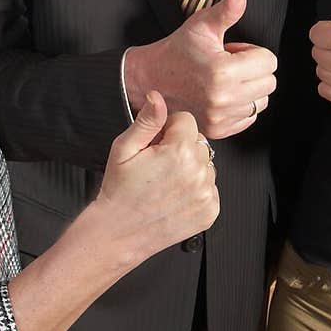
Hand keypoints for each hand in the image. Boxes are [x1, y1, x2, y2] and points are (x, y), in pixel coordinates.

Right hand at [97, 91, 219, 258]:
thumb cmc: (119, 191)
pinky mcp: (210, 211)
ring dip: (190, 168)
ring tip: (165, 182)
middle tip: (158, 165)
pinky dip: (196, 188)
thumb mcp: (124, 148)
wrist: (119, 232)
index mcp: (179, 152)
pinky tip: (175, 195)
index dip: (168, 129)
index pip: (187, 120)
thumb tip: (158, 97)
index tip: (156, 145)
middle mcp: (198, 172)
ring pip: (206, 164)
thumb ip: (146, 120)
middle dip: (180, 147)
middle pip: (198, 141)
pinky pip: (210, 187)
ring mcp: (207, 194)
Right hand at [123, 0, 276, 139]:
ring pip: (261, 101)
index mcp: (222, 72)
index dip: (252, 52)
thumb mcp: (202, 25)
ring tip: (224, 80)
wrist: (150, 79)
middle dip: (253, 70)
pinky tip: (222, 95)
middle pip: (269, 83)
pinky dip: (241, 106)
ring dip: (249, 89)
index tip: (231, 52)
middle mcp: (223, 99)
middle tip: (228, 64)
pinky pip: (249, 118)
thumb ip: (227, 9)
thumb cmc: (177, 51)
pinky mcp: (217, 130)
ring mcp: (220, 118)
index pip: (269, 62)